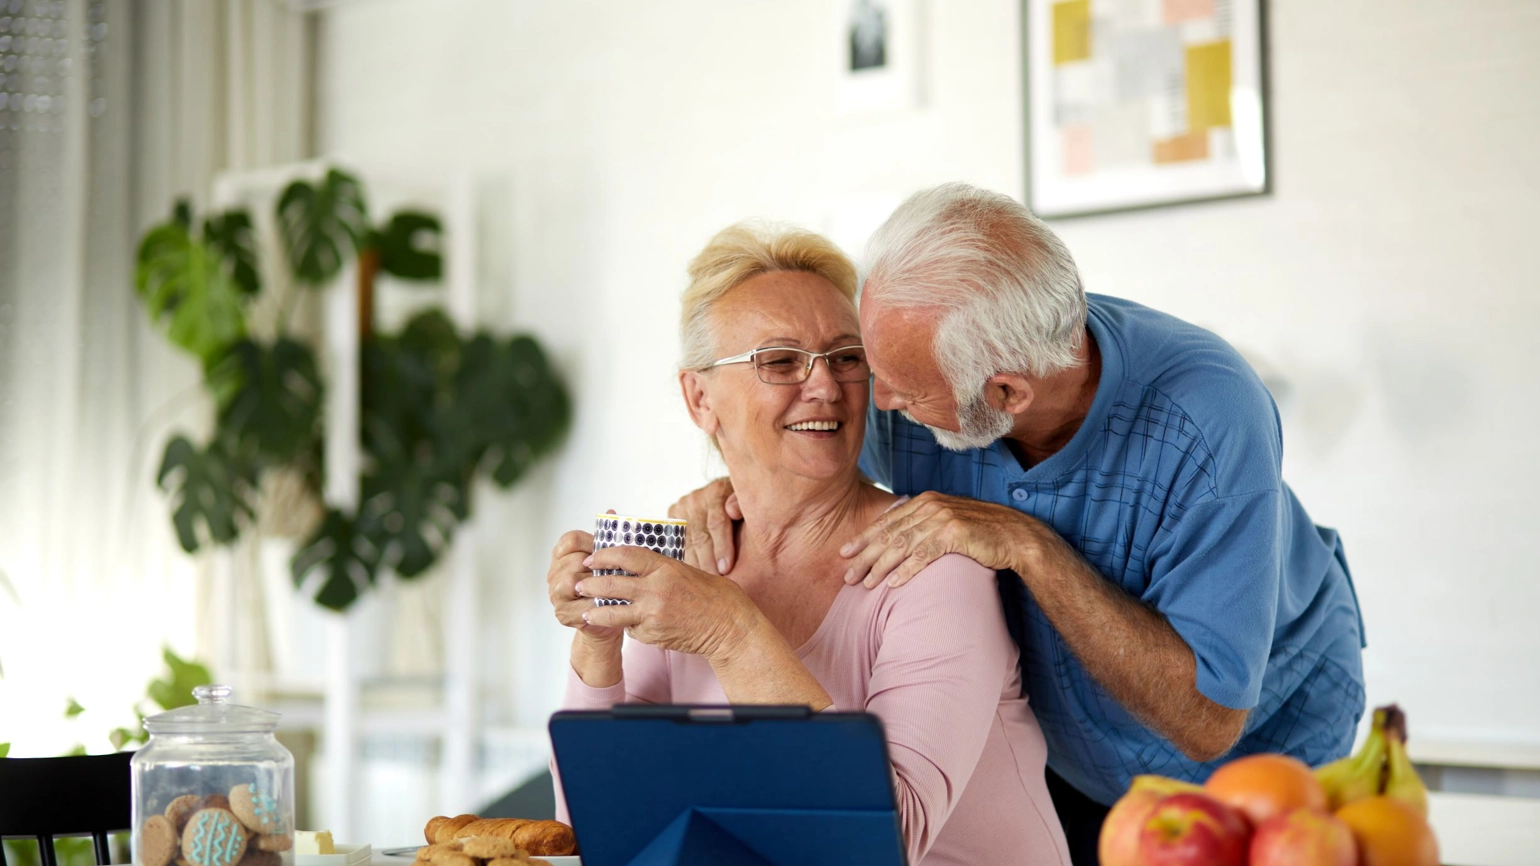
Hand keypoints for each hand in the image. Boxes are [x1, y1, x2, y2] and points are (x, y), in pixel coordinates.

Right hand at [545, 529, 621, 644]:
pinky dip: (595, 603)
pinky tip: (608, 602)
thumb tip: (611, 512)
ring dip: (594, 583)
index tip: (605, 550)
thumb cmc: (609, 584)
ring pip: (571, 580)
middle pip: (573, 560)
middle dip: (596, 566)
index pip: (570, 540)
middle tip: (614, 571)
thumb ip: (608, 538)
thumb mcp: (609, 560)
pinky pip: (578, 604)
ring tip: (610, 586)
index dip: (590, 543)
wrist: (610, 617)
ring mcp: (556, 594)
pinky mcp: (563, 613)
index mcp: (562, 555)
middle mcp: (554, 573)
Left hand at [577, 546, 758, 659]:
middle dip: (590, 583)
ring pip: (612, 612)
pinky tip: (624, 624)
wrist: (727, 625)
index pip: (625, 555)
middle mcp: (655, 590)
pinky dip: (627, 626)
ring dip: (595, 611)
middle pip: (611, 584)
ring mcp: (652, 614)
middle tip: (579, 583)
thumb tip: (633, 563)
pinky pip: (631, 629)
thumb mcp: (685, 570)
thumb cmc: (711, 595)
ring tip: (587, 611)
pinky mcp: (653, 634)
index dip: (604, 555)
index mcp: (664, 568)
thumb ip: (659, 568)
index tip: (592, 557)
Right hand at [667, 477, 741, 574]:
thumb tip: (732, 510)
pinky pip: (677, 544)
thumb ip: (743, 504)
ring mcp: (682, 507)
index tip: (726, 568)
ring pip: (687, 543)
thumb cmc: (744, 508)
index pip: (716, 522)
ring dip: (697, 565)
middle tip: (715, 582)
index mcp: (717, 492)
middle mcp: (696, 498)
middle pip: (700, 536)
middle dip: (708, 562)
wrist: (728, 499)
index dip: (722, 546)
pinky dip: (686, 560)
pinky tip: (693, 575)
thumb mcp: (751, 503)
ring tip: (704, 583)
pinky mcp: (674, 517)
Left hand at [839, 491, 1041, 587]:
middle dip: (865, 556)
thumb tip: (895, 540)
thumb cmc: (979, 532)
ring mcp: (942, 518)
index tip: (845, 553)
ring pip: (902, 545)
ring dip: (881, 567)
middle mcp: (930, 506)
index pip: (887, 521)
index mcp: (925, 501)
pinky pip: (924, 555)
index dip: (864, 538)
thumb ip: (922, 525)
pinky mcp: (954, 534)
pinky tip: (893, 584)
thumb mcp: (946, 522)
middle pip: (889, 534)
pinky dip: (906, 570)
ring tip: (866, 584)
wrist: (1014, 535)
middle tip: (847, 575)